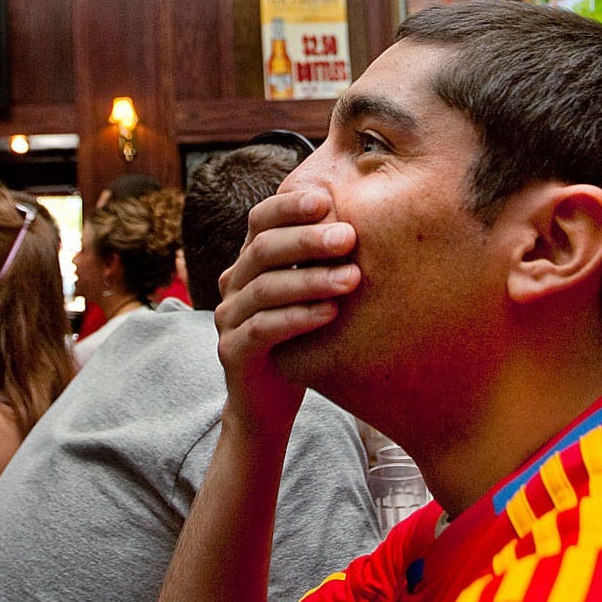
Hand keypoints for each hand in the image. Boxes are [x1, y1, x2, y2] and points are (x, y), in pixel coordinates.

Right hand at [214, 190, 359, 430]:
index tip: (326, 200)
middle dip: (308, 240)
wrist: (268, 402)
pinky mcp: (233, 351)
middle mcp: (234, 283)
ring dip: (310, 279)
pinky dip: (297, 317)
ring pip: (265, 288)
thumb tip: (372, 218)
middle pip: (263, 249)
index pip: (260, 219)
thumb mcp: (311, 293)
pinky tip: (330, 313)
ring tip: (352, 278)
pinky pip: (263, 328)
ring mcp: (229, 318)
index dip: (289, 206)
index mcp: (250, 262)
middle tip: (349, 237)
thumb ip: (324, 260)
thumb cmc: (301, 340)